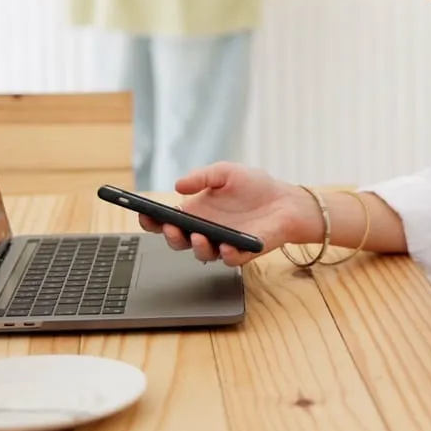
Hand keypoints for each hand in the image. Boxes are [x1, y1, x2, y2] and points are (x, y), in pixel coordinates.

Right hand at [137, 163, 317, 266]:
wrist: (286, 200)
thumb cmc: (254, 186)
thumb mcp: (226, 172)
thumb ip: (202, 176)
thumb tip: (178, 185)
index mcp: (195, 213)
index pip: (166, 221)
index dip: (151, 220)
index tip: (144, 214)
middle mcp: (205, 231)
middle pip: (177, 241)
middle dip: (170, 236)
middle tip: (170, 226)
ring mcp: (222, 243)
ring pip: (201, 253)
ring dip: (195, 247)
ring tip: (197, 235)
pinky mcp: (244, 252)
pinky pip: (231, 259)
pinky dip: (227, 254)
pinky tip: (226, 246)